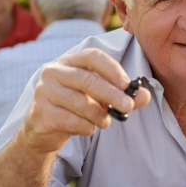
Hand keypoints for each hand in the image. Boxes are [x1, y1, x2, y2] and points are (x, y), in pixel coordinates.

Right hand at [22, 48, 150, 153]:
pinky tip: (89, 128)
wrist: (44, 130)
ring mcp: (44, 91)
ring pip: (80, 102)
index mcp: (69, 61)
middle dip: (111, 94)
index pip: (92, 56)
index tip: (126, 83)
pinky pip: (70, 120)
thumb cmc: (76, 108)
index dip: (111, 68)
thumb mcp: (101, 99)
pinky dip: (85, 126)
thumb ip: (123, 95)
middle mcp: (53, 71)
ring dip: (99, 115)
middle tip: (128, 106)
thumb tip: (145, 95)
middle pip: (87, 79)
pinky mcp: (40, 112)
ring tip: (106, 122)